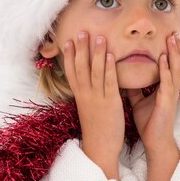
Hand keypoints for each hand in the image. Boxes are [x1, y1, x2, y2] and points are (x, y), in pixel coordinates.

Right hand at [63, 32, 123, 174]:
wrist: (100, 149)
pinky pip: (109, 82)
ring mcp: (97, 98)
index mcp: (80, 96)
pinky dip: (109, 68)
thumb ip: (89, 94)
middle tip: (81, 31)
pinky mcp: (110, 103)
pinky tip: (111, 56)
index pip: (72, 72)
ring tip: (99, 36)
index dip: (70, 56)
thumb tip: (90, 82)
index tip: (68, 40)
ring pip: (95, 71)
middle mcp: (86, 95)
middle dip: (81, 48)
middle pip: (81, 67)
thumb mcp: (90, 108)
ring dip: (97, 53)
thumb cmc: (97, 129)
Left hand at [126, 34, 179, 153]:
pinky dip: (166, 69)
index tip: (169, 36)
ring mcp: (171, 94)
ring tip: (172, 40)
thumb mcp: (139, 101)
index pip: (173, 65)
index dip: (173, 51)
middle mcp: (172, 88)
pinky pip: (168, 82)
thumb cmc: (149, 122)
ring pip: (178, 69)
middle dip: (177, 48)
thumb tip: (125, 77)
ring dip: (175, 53)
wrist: (154, 141)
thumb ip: (135, 89)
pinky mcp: (167, 101)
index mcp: (166, 87)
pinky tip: (163, 59)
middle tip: (174, 32)